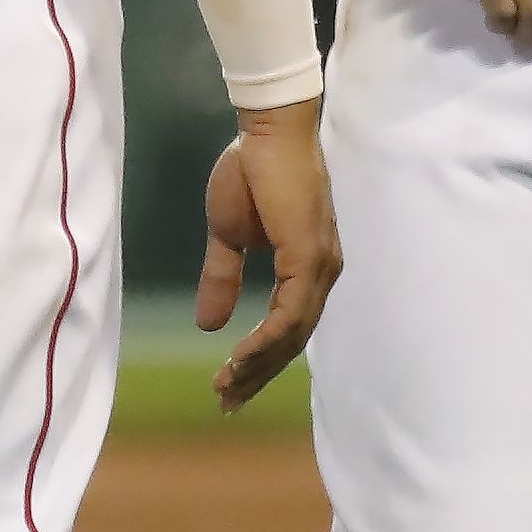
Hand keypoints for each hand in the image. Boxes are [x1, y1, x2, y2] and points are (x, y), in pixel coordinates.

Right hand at [197, 98, 339, 410]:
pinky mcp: (310, 257)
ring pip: (293, 334)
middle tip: (226, 402)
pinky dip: (266, 340)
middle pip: (293, 340)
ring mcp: (320, 267)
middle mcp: (323, 272)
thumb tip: (208, 324)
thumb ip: (223, 276)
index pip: (287, 327)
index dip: (258, 358)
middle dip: (258, 374)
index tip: (228, 383)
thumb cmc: (250, 170)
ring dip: (258, 364)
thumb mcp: (227, 233)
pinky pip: (290, 314)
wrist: (265, 129)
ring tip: (226, 385)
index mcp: (307, 267)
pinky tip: (241, 356)